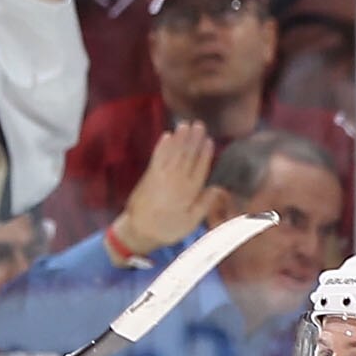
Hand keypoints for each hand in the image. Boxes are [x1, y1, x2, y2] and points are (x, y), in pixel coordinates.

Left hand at [109, 121, 214, 256]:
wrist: (139, 230)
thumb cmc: (167, 229)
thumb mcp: (191, 222)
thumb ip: (204, 204)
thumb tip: (217, 188)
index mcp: (190, 191)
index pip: (200, 167)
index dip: (205, 153)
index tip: (209, 140)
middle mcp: (177, 179)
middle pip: (187, 155)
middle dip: (193, 139)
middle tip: (199, 124)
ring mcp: (162, 175)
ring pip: (174, 152)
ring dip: (179, 138)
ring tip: (185, 124)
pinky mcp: (149, 174)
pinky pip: (157, 156)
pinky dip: (162, 145)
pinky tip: (166, 135)